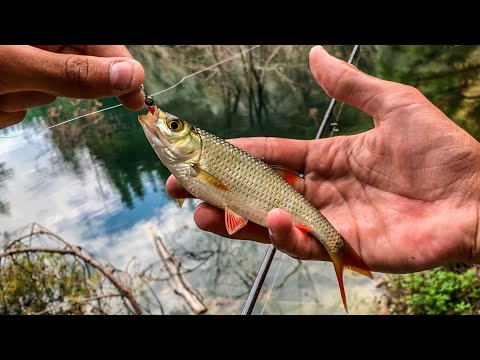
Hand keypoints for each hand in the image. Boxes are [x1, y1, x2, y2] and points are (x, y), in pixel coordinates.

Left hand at [0, 45, 144, 128]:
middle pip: (75, 72)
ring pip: (47, 93)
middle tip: (47, 90)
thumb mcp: (21, 66)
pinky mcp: (12, 87)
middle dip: (58, 88)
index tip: (136, 95)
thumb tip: (129, 77)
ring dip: (25, 99)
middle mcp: (39, 46)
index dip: (121, 67)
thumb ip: (75, 73)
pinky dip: (9, 108)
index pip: (100, 45)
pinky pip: (26, 105)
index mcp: (47, 31)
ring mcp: (24, 67)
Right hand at [166, 46, 479, 272]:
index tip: (204, 151)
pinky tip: (273, 219)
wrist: (478, 197)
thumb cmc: (441, 150)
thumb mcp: (393, 105)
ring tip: (202, 214)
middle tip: (182, 188)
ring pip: (272, 221)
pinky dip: (285, 235)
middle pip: (261, 191)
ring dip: (236, 219)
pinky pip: (304, 244)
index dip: (238, 153)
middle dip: (221, 191)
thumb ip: (350, 85)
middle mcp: (323, 191)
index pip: (273, 155)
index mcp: (330, 158)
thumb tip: (313, 55)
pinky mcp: (345, 249)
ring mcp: (331, 222)